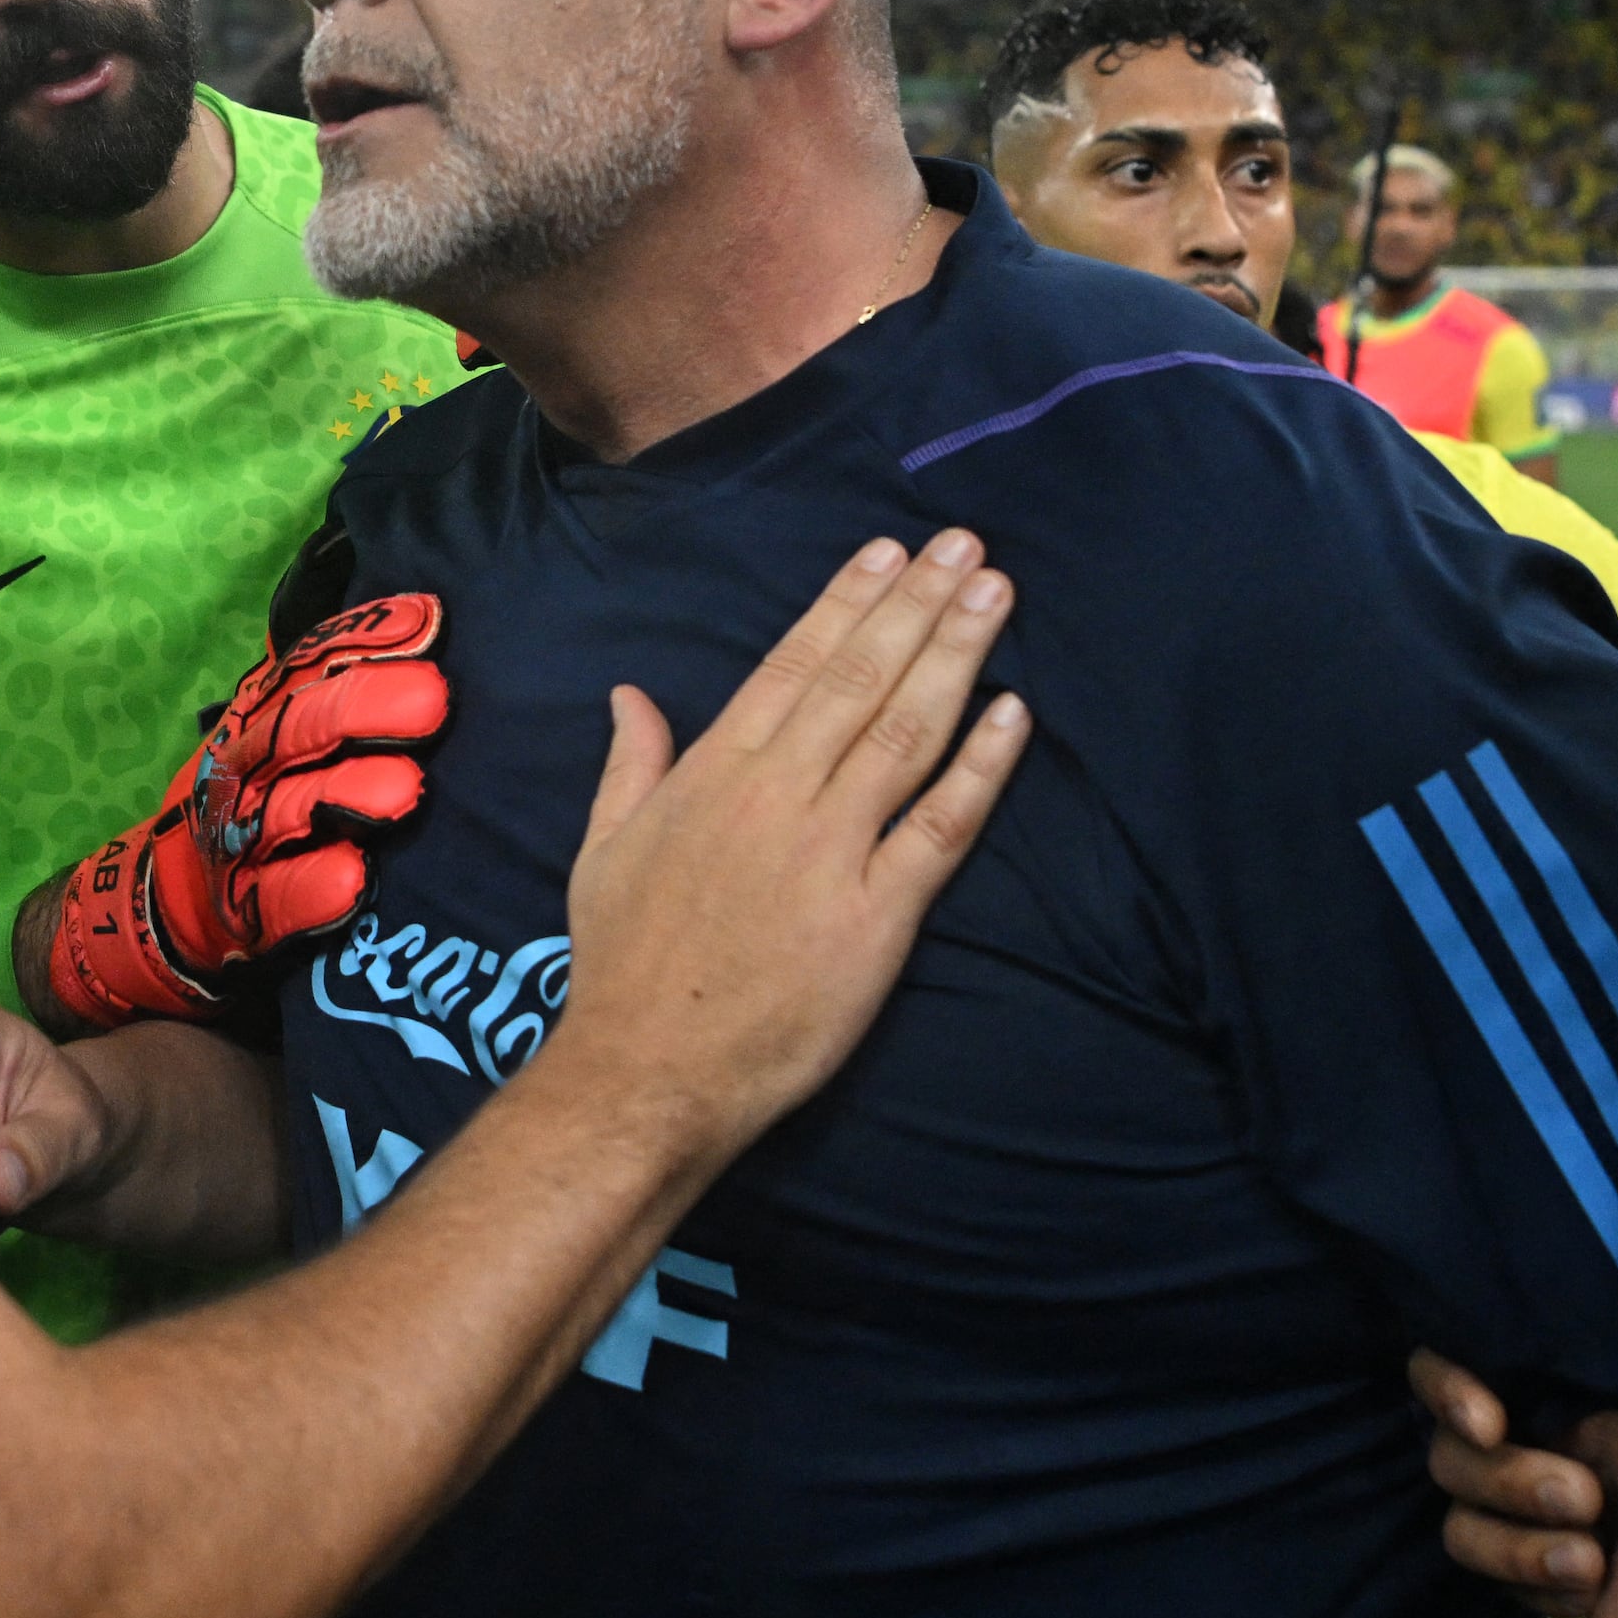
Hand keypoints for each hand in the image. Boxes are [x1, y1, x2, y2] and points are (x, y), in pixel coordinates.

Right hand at [34, 596, 449, 1031]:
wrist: (170, 898)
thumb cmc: (258, 795)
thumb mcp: (280, 724)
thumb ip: (331, 673)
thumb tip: (417, 602)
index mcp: (263, 713)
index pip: (311, 666)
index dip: (364, 642)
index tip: (427, 621)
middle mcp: (250, 766)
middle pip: (303, 729)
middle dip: (364, 709)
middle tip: (433, 699)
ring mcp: (244, 838)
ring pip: (294, 809)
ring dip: (347, 798)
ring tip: (405, 789)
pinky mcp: (247, 910)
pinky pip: (277, 897)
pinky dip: (312, 890)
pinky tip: (353, 879)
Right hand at [542, 533, 1029, 1148]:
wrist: (649, 1073)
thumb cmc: (625, 966)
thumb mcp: (603, 850)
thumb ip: (630, 765)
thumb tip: (631, 694)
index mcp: (714, 773)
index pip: (794, 666)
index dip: (847, 603)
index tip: (891, 552)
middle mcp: (777, 795)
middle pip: (860, 679)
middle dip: (917, 605)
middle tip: (966, 545)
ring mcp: (830, 853)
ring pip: (905, 732)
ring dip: (956, 656)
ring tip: (995, 594)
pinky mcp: (876, 917)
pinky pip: (939, 828)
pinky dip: (980, 768)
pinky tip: (1014, 713)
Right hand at [1411, 1348, 1616, 1607]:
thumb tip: (1585, 1371)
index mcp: (1527, 1384)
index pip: (1443, 1367)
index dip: (1448, 1390)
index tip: (1491, 1423)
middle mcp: (1498, 1444)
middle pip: (1451, 1457)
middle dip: (1511, 1480)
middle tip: (1586, 1497)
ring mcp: (1500, 1515)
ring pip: (1462, 1531)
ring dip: (1522, 1549)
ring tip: (1592, 1562)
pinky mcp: (1516, 1576)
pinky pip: (1500, 1588)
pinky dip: (1542, 1593)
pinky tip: (1593, 1593)